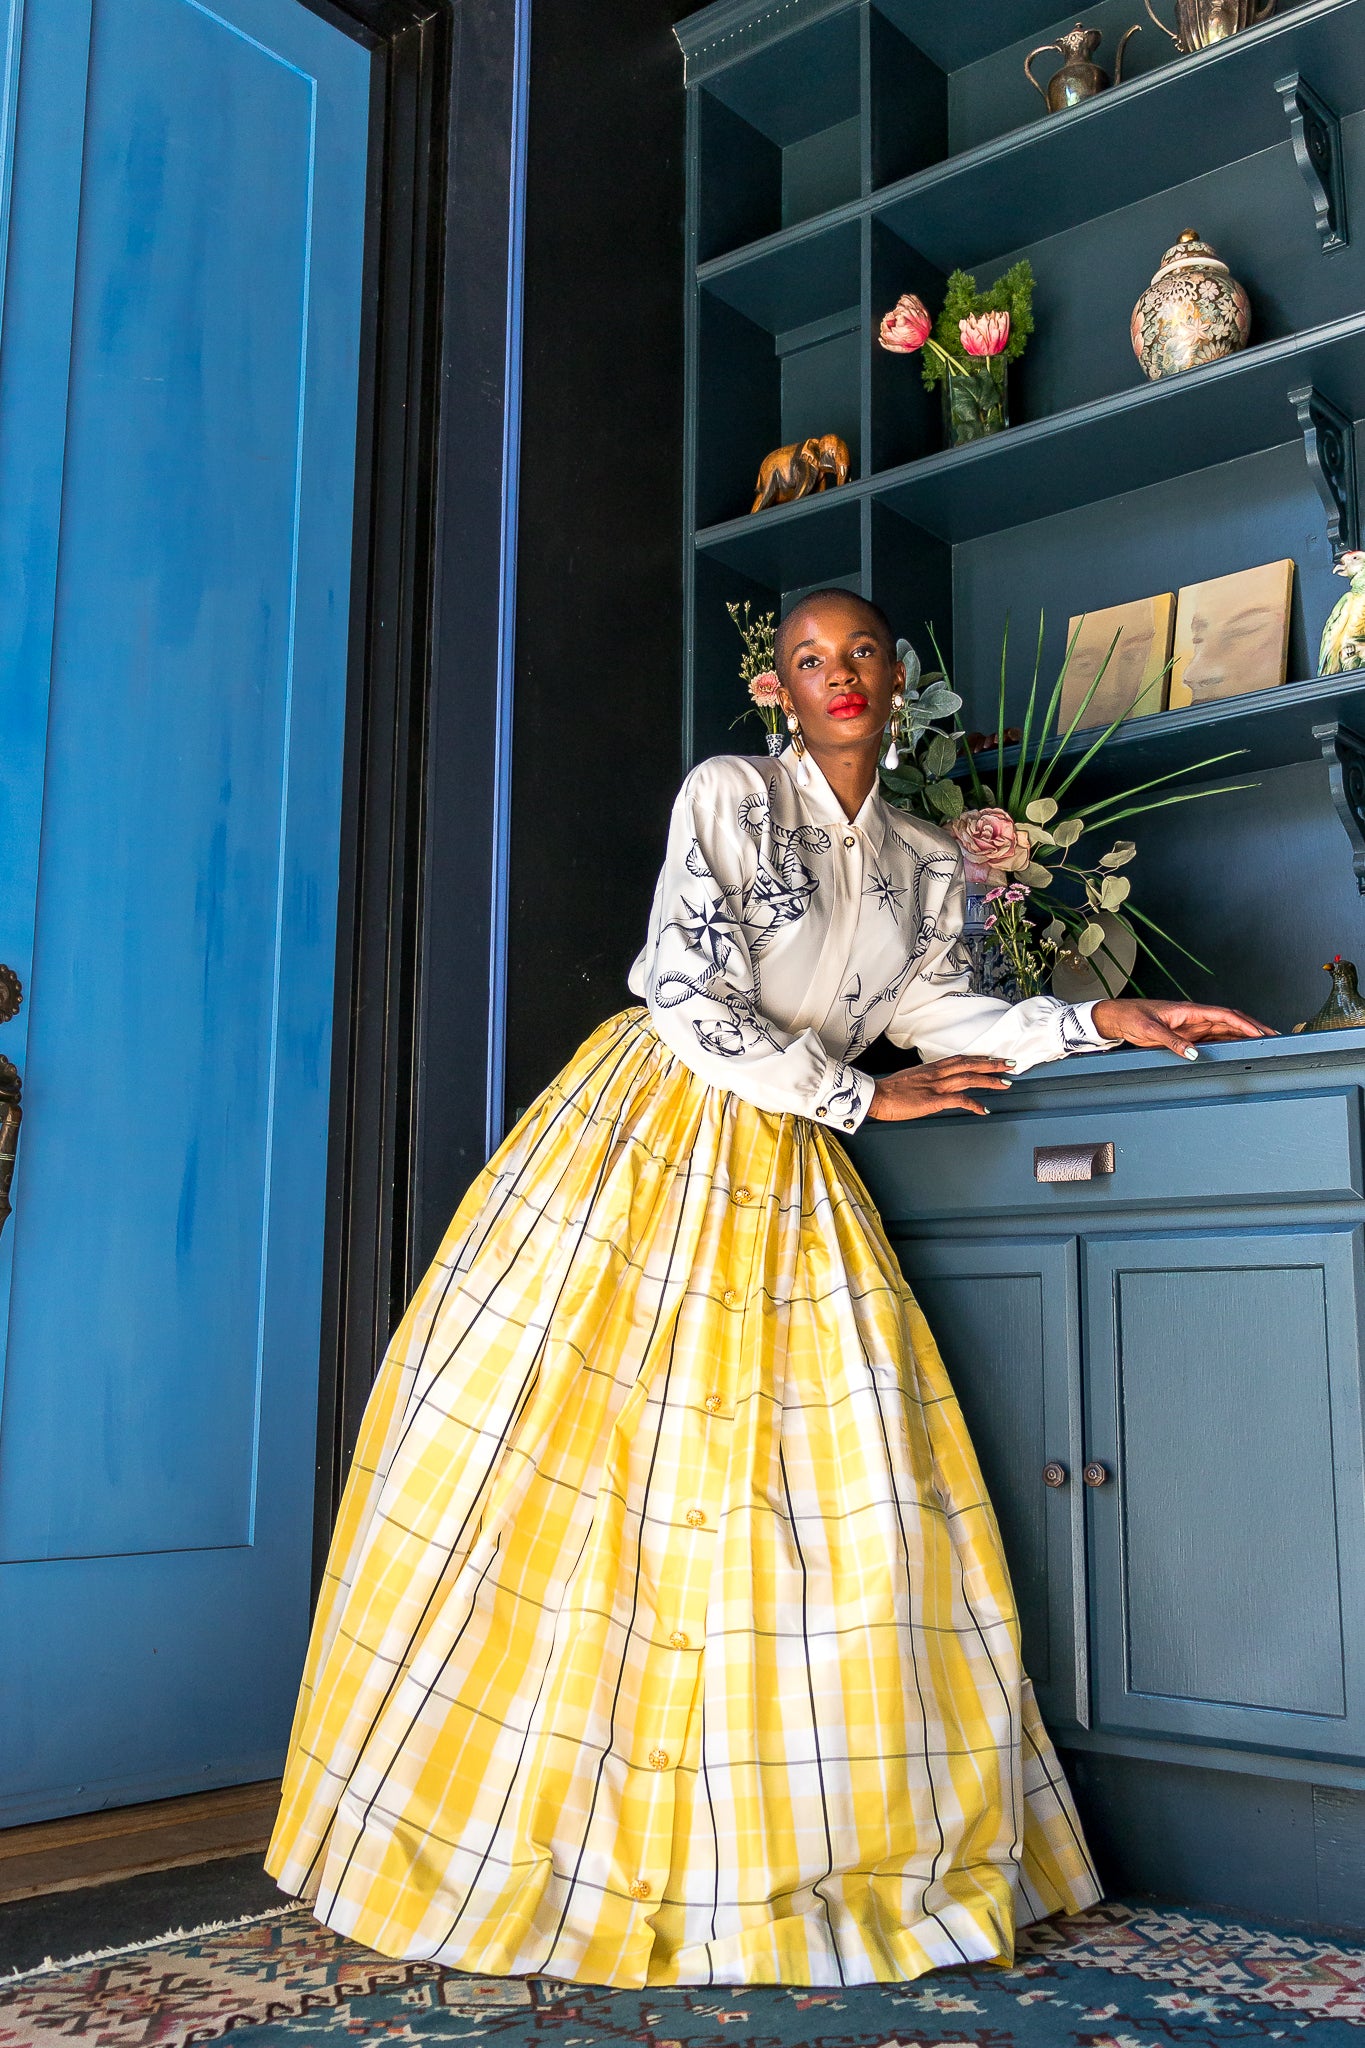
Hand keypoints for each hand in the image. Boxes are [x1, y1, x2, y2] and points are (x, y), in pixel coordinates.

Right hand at [868, 1055, 1015, 1121]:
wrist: (876, 1096)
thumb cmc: (890, 1090)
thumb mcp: (911, 1079)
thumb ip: (927, 1080)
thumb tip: (936, 1085)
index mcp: (931, 1068)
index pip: (961, 1058)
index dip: (979, 1057)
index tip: (993, 1058)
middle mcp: (936, 1073)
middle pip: (970, 1064)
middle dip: (992, 1064)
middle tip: (1010, 1064)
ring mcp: (936, 1086)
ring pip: (969, 1078)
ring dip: (989, 1080)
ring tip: (1005, 1083)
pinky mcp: (933, 1100)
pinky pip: (958, 1100)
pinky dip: (973, 1104)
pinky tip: (983, 1109)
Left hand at [1090, 998, 1274, 1060]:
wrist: (1120, 1017)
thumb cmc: (1133, 1016)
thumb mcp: (1150, 1030)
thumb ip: (1172, 1042)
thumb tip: (1193, 1054)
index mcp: (1190, 1010)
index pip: (1224, 1015)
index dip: (1244, 1023)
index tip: (1260, 1032)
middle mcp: (1196, 1017)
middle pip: (1232, 1021)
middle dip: (1254, 1028)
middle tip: (1274, 1037)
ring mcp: (1195, 1026)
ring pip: (1227, 1030)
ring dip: (1245, 1036)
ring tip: (1265, 1043)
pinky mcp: (1190, 1035)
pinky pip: (1215, 1038)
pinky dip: (1231, 1042)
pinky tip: (1242, 1049)